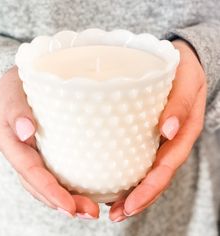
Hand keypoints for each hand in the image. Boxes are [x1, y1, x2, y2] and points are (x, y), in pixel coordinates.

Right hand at [0, 66, 98, 218]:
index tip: (70, 207)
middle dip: (64, 203)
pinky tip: (91, 190)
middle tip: (91, 213)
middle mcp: (24, 154)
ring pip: (51, 184)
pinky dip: (73, 185)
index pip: (30, 172)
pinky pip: (59, 172)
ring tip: (94, 209)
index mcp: (12, 143)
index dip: (49, 191)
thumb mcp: (13, 91)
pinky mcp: (49, 151)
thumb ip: (15, 110)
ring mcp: (37, 154)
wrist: (26, 82)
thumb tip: (25, 131)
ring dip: (71, 199)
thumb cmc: (19, 85)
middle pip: (41, 186)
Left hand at [108, 39, 206, 221]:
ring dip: (130, 192)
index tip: (130, 204)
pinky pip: (139, 157)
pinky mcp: (148, 134)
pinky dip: (127, 172)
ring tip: (110, 208)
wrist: (179, 64)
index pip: (166, 168)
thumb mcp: (187, 83)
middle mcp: (171, 142)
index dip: (150, 188)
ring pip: (146, 171)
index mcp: (183, 134)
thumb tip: (167, 130)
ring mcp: (160, 140)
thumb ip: (180, 105)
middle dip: (137, 198)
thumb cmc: (184, 73)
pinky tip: (111, 180)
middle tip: (115, 214)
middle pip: (155, 177)